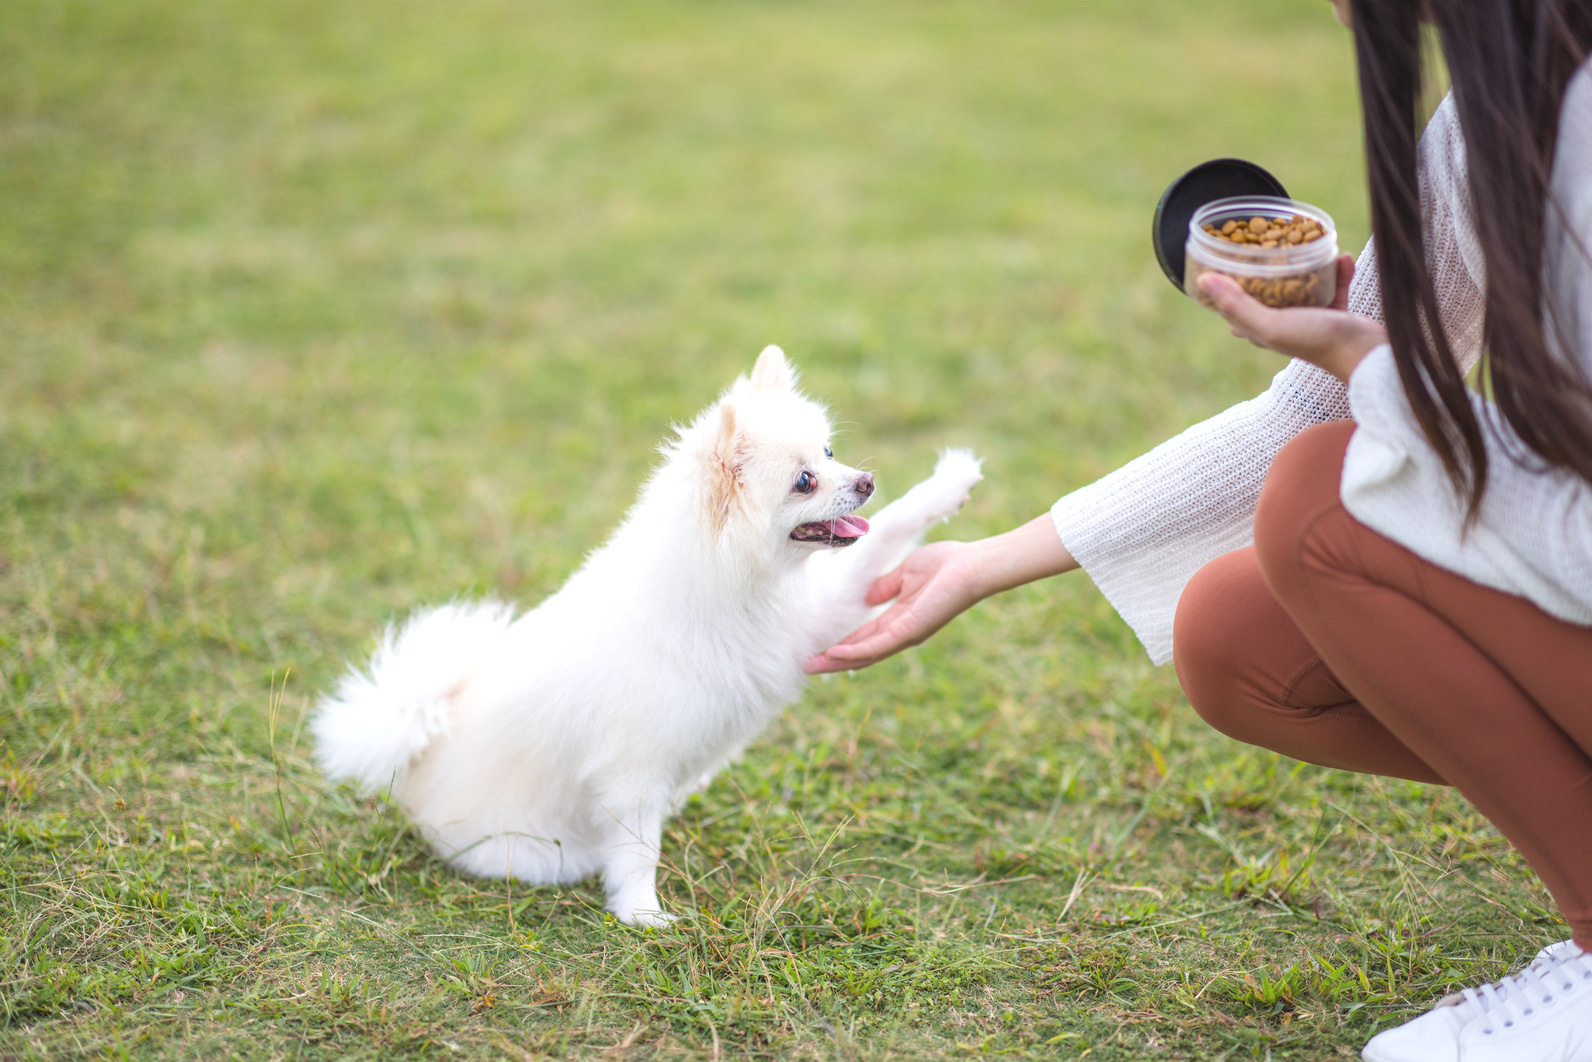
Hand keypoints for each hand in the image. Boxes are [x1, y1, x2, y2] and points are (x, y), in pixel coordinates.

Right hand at [805, 514, 1077, 673]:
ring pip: (867, 655)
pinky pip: (878, 645)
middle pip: (863, 652)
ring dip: (838, 661)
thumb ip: (886, 587)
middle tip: (807, 666)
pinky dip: (856, 651)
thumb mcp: (906, 573)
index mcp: (902, 618)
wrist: (971, 565)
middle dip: (835, 660)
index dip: (844, 644)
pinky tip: (837, 654)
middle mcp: (903, 632)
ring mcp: (907, 634)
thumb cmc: (947, 564)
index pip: (867, 637)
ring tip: (813, 666)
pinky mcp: (911, 631)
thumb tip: (867, 596)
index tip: (821, 649)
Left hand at [1199, 254, 1387, 381]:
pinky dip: (1337, 272)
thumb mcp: (1271, 324)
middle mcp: (1280, 323)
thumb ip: (1238, 305)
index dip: (1225, 282)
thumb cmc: (1316, 341)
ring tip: (1308, 242)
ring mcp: (1308, 318)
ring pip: (1301, 283)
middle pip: (1266, 289)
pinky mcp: (1335, 313)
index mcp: (1260, 329)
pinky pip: (1333, 285)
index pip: (1233, 304)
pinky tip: (1343, 256)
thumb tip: (1204, 280)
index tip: (1223, 255)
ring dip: (1305, 264)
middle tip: (1267, 238)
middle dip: (1266, 265)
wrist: (1367, 355)